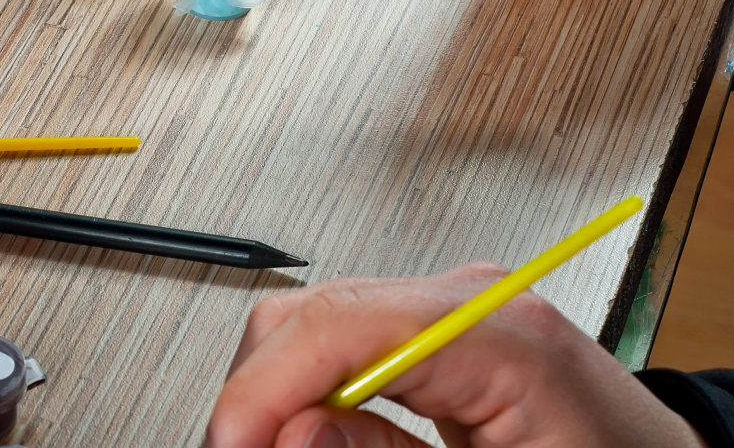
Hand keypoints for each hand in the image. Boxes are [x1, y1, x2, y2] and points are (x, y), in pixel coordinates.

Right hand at [203, 264, 706, 447]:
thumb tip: (288, 433)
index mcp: (505, 335)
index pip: (341, 325)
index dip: (262, 387)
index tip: (228, 442)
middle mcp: (469, 300)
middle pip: (310, 316)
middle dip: (257, 395)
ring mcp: (450, 307)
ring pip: (312, 325)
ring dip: (276, 395)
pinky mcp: (437, 332)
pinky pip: (342, 343)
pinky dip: (308, 394)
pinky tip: (308, 436)